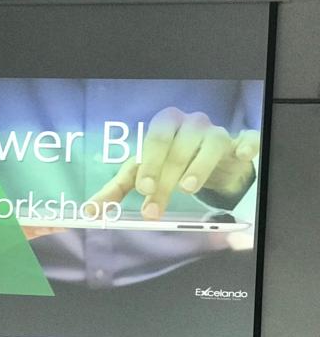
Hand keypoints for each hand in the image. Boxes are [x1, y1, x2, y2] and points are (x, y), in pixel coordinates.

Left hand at [88, 107, 258, 219]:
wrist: (208, 164)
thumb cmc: (168, 165)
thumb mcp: (141, 175)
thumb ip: (115, 191)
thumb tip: (89, 212)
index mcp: (165, 126)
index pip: (154, 140)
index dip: (149, 163)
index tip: (144, 188)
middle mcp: (191, 124)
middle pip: (179, 146)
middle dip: (166, 175)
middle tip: (156, 202)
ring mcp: (217, 132)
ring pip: (211, 143)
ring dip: (199, 166)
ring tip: (187, 189)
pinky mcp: (239, 142)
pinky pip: (246, 140)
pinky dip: (245, 146)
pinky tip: (241, 156)